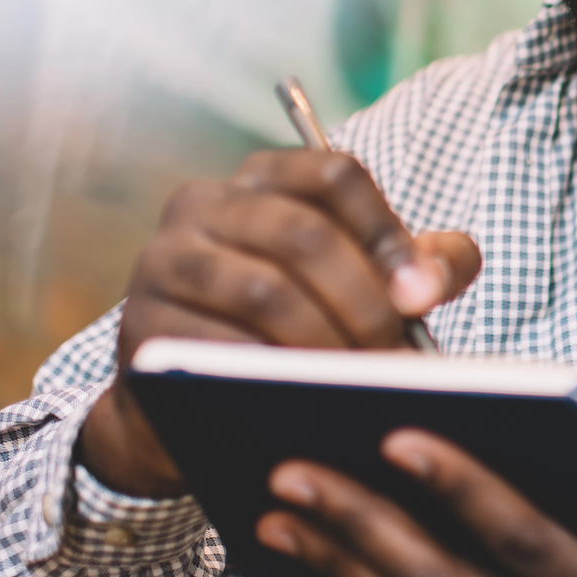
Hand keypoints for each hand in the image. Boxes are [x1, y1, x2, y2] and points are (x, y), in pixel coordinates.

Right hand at [79, 151, 481, 496]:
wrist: (188, 394)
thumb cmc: (292, 325)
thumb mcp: (358, 283)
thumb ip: (419, 266)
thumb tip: (435, 281)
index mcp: (263, 179)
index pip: (335, 175)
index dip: (387, 234)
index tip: (423, 297)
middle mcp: (204, 204)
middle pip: (304, 234)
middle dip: (364, 301)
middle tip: (394, 356)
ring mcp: (165, 261)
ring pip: (264, 290)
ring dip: (326, 342)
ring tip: (361, 383)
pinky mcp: (141, 325)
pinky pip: (217, 347)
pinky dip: (272, 375)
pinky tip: (307, 401)